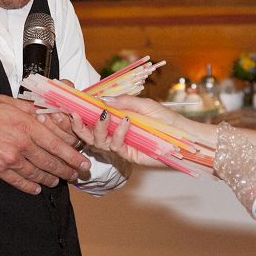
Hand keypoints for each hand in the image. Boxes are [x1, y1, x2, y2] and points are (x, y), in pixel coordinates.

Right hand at [0, 95, 94, 194]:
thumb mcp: (8, 102)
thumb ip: (30, 109)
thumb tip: (48, 113)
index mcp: (26, 125)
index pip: (56, 144)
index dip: (72, 156)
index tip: (83, 163)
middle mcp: (21, 145)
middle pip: (50, 162)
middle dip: (66, 170)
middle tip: (76, 175)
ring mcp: (10, 160)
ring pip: (37, 174)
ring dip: (50, 179)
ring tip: (58, 181)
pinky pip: (18, 182)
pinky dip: (29, 187)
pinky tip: (37, 189)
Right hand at [66, 95, 210, 170]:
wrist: (183, 137)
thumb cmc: (165, 119)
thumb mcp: (144, 104)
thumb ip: (124, 101)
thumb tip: (102, 99)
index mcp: (116, 121)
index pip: (93, 117)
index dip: (81, 112)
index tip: (73, 104)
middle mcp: (115, 133)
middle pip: (89, 133)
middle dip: (79, 126)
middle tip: (74, 114)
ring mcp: (121, 145)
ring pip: (99, 141)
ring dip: (98, 127)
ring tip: (103, 115)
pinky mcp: (129, 155)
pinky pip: (116, 146)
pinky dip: (118, 133)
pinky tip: (125, 122)